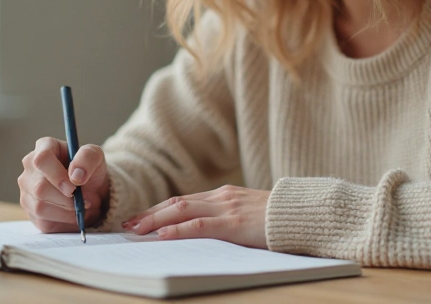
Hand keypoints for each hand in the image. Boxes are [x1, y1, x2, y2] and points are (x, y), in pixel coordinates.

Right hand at [18, 137, 110, 232]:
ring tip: (82, 206)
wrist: (91, 190)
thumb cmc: (89, 169)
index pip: (42, 160)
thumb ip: (87, 158)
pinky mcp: (30, 210)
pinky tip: (73, 213)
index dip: (57, 176)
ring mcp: (27, 189)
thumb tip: (76, 175)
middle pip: (40, 188)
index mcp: (44, 147)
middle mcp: (30, 167)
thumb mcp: (96, 156)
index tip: (75, 187)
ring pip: (40, 207)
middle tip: (85, 200)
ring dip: (67, 211)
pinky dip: (64, 220)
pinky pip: (43, 221)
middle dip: (66, 199)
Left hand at [122, 185, 269, 248]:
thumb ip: (230, 218)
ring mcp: (227, 208)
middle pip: (176, 203)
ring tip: (136, 230)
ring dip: (155, 220)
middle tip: (128, 224)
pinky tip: (162, 236)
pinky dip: (177, 230)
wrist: (303, 215)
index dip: (159, 209)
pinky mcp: (234, 223)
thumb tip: (208, 232)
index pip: (184, 200)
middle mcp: (222, 197)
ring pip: (182, 210)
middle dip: (150, 214)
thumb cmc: (279, 220)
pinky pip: (199, 226)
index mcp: (224, 195)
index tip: (140, 218)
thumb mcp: (250, 214)